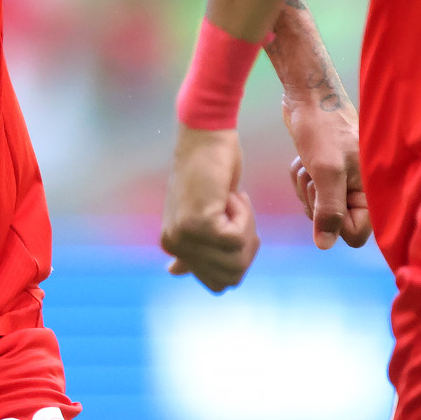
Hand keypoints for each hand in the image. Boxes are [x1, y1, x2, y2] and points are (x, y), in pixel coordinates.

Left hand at [161, 126, 258, 292]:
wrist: (207, 135)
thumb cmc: (211, 171)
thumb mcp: (203, 214)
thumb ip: (192, 247)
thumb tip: (174, 273)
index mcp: (173, 247)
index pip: (219, 284)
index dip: (240, 257)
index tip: (232, 224)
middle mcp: (173, 245)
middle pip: (232, 277)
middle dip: (247, 245)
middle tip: (235, 211)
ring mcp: (184, 236)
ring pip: (237, 259)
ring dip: (247, 227)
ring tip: (230, 201)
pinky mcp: (198, 223)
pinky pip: (238, 238)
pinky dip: (245, 215)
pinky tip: (230, 195)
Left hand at [283, 96, 371, 249]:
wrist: (311, 95)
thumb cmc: (322, 129)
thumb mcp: (327, 172)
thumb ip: (329, 211)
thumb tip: (325, 246)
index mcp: (372, 192)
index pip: (354, 235)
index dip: (334, 221)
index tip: (327, 196)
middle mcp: (362, 190)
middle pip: (332, 223)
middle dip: (316, 200)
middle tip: (317, 174)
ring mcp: (345, 181)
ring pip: (318, 207)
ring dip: (307, 186)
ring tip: (310, 161)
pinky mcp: (329, 173)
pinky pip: (310, 191)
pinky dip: (302, 176)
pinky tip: (304, 157)